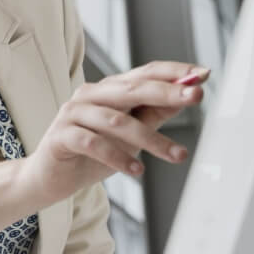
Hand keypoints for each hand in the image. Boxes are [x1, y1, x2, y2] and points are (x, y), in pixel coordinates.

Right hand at [21, 61, 208, 204]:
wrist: (49, 179)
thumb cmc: (90, 155)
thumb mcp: (130, 135)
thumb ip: (153, 114)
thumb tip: (187, 96)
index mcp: (108, 90)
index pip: (145, 73)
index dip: (173, 73)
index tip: (203, 75)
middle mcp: (89, 95)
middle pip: (131, 89)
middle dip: (167, 93)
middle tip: (195, 98)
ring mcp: (72, 114)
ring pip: (116, 120)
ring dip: (151, 139)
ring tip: (175, 156)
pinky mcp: (60, 136)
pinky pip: (92, 143)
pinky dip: (117, 157)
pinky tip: (135, 171)